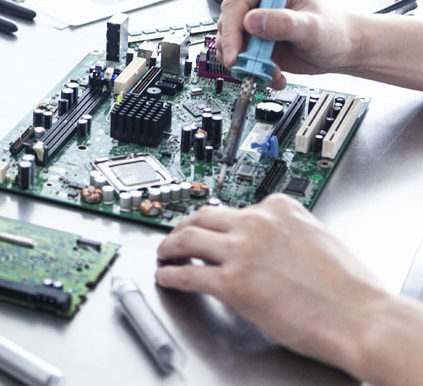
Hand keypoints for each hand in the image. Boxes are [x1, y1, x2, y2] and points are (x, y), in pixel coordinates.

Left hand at [155, 195, 386, 376]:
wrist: (359, 317)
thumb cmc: (348, 288)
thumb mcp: (317, 236)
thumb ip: (286, 231)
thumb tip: (268, 240)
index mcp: (279, 208)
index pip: (236, 206)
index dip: (219, 221)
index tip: (209, 226)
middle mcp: (256, 222)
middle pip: (202, 216)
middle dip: (184, 226)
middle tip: (176, 235)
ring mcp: (240, 251)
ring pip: (186, 238)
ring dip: (169, 246)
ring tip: (164, 254)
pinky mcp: (231, 283)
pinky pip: (187, 275)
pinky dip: (170, 275)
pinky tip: (167, 278)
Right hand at [215, 0, 355, 87]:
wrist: (336, 48)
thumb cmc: (331, 31)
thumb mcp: (312, 28)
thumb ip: (284, 23)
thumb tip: (251, 21)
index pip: (236, 2)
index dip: (232, 31)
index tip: (235, 55)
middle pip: (227, 22)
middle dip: (238, 50)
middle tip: (256, 68)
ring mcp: (247, 13)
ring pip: (226, 40)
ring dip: (245, 62)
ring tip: (272, 71)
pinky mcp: (245, 33)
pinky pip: (232, 52)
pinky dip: (248, 67)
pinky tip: (270, 72)